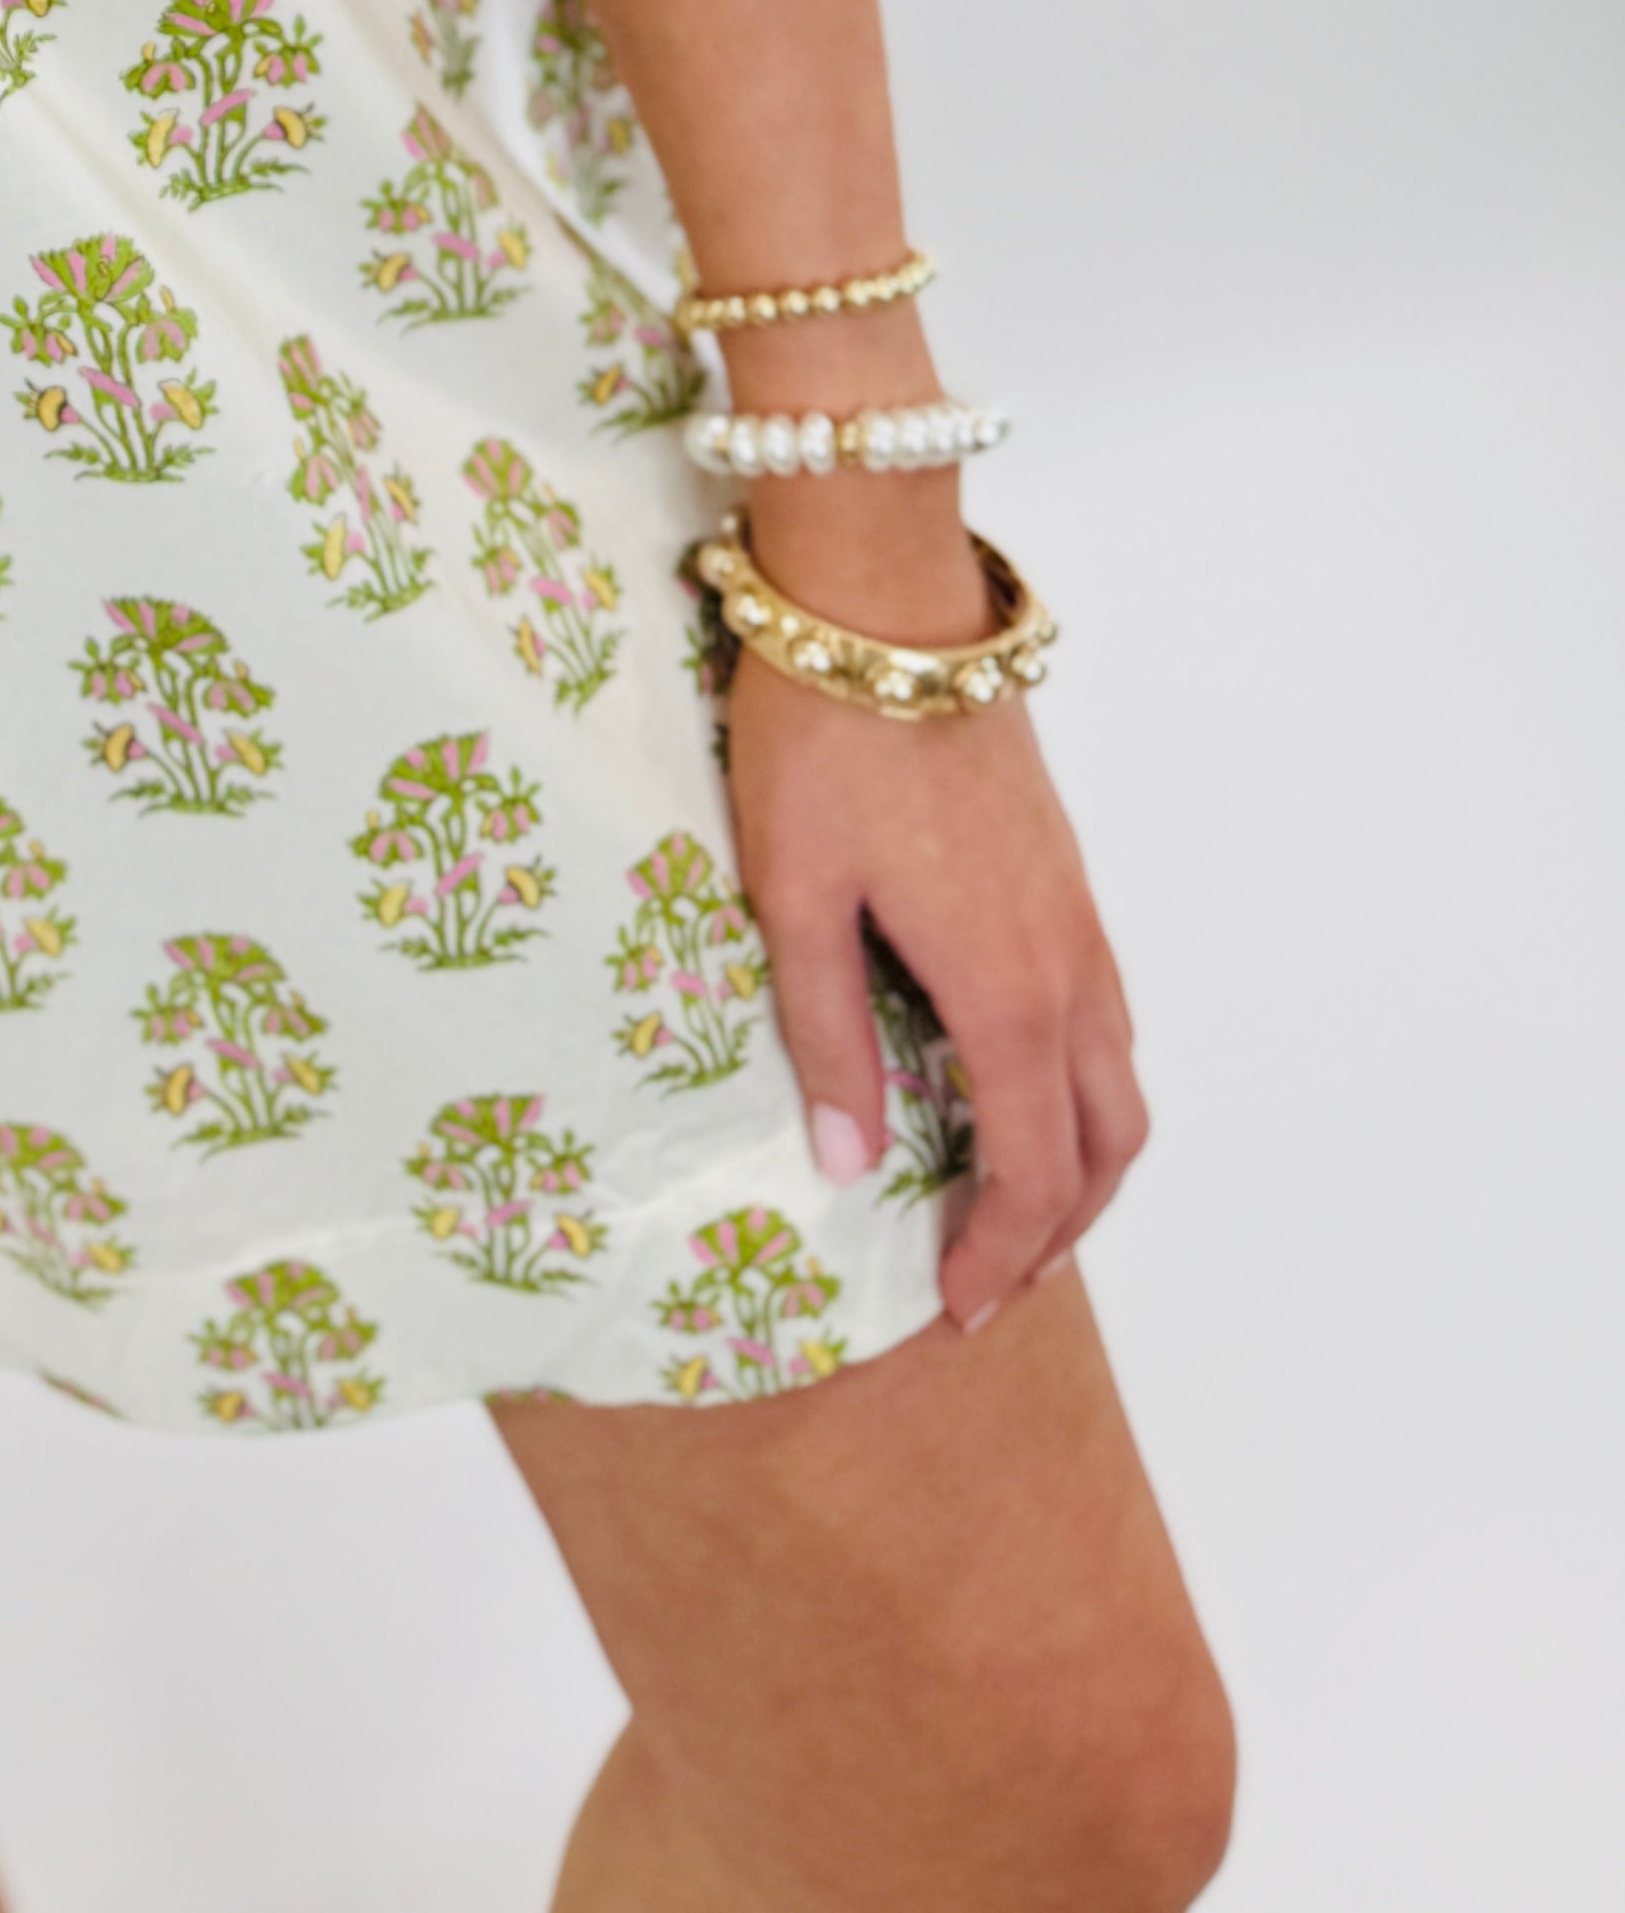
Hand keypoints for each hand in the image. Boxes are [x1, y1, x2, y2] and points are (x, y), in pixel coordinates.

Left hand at [725, 647, 1148, 1330]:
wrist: (888, 603)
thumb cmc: (826, 742)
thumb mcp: (793, 897)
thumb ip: (826, 1037)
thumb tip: (851, 1167)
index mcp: (1005, 988)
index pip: (1028, 1169)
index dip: (998, 1255)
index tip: (954, 1309)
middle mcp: (1068, 966)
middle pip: (1103, 1144)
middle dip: (1056, 1233)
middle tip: (987, 1283)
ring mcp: (1078, 919)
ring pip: (1118, 1082)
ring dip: (1080, 1165)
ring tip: (1008, 1211)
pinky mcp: (1066, 878)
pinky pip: (1104, 1020)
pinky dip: (1080, 1091)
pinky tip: (1012, 1088)